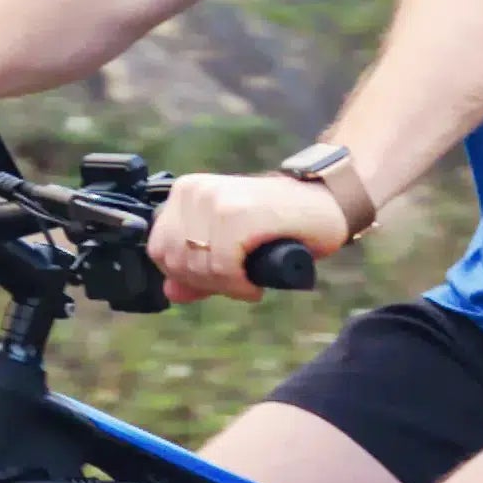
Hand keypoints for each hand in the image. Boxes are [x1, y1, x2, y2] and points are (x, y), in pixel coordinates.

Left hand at [147, 169, 350, 304]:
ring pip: (196, 267)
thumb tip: (170, 291)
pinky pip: (221, 267)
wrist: (323, 204)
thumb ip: (197, 266)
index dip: (185, 277)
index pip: (159, 250)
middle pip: (174, 261)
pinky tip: (254, 284)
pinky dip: (238, 285)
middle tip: (236, 282)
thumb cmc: (278, 224)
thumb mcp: (229, 245)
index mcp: (186, 193)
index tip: (218, 280)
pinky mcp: (237, 214)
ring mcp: (214, 200)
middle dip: (205, 283)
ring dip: (224, 286)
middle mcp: (195, 191)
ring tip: (247, 280)